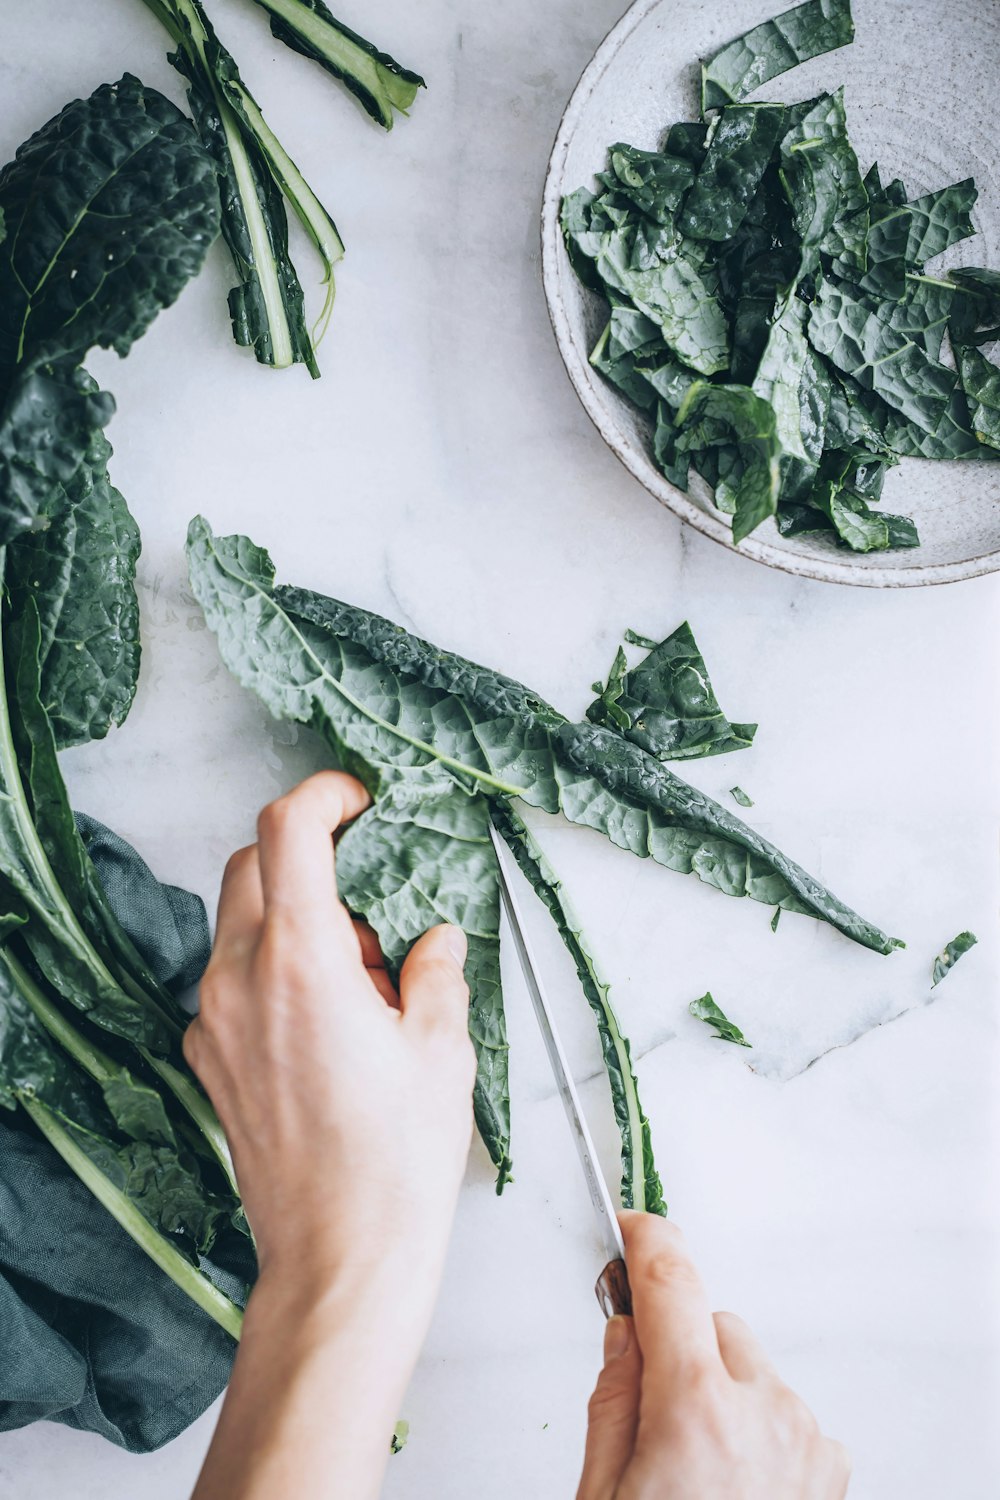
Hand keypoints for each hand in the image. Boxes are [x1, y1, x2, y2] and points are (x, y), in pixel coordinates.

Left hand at [186, 772, 475, 1499]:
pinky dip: (272, 967)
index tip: (355, 800)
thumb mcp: (442, 1048)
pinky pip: (231, 977)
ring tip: (358, 979)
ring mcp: (213, 1018)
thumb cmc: (395, 1159)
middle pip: (251, 864)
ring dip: (292, 916)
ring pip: (238, 921)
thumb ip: (435, 970)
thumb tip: (432, 939)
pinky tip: (326, 1021)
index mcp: (303, 960)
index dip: (323, 795)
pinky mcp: (206, 1055)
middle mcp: (241, 979)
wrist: (339, 1252)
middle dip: (308, 858)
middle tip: (370, 904)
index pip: (287, 830)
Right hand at [578, 1214, 849, 1499]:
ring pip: (752, 1369)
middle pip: (714, 1327)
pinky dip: (759, 1431)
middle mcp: (764, 1413)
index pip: (671, 1283)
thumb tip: (627, 1336)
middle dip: (680, 1352)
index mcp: (697, 1412)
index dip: (647, 1242)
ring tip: (698, 1467)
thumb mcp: (603, 1494)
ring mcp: (805, 1439)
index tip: (632, 1227)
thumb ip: (613, 1403)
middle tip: (653, 1419)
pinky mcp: (830, 1465)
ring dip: (723, 1394)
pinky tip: (736, 1481)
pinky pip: (784, 1412)